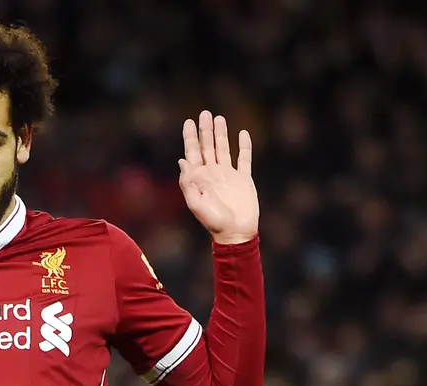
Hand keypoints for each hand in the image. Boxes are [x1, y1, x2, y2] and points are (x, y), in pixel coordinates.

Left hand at [179, 111, 258, 244]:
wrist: (236, 233)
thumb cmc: (213, 221)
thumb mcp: (195, 203)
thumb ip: (187, 183)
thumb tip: (182, 161)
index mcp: (199, 178)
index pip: (193, 152)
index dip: (190, 137)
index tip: (189, 122)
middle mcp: (213, 173)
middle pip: (208, 146)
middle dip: (205, 130)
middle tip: (204, 113)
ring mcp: (229, 175)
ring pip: (224, 148)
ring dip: (221, 133)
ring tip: (219, 118)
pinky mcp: (244, 179)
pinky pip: (244, 159)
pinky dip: (244, 146)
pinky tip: (243, 133)